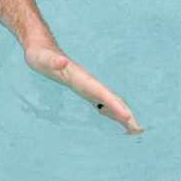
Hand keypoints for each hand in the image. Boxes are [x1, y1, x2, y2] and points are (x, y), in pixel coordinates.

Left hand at [25, 44, 141, 133]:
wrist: (42, 49)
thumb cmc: (41, 56)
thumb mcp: (42, 58)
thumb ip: (53, 61)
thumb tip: (63, 60)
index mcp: (82, 78)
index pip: (101, 92)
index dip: (114, 104)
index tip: (127, 117)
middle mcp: (89, 82)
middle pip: (111, 99)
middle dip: (125, 113)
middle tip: (139, 131)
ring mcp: (88, 86)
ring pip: (110, 101)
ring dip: (123, 114)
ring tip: (136, 131)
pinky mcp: (84, 90)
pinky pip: (102, 102)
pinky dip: (112, 112)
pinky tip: (119, 121)